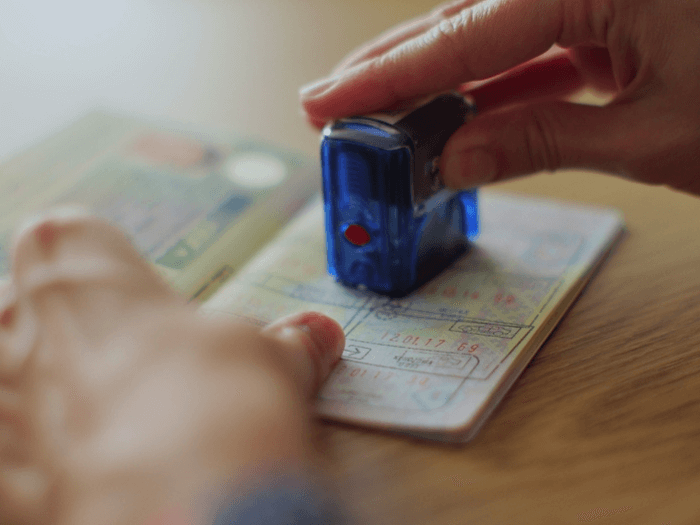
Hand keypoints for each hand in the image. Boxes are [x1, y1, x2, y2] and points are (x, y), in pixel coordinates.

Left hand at [0, 211, 344, 523]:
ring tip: (79, 412)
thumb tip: (319, 335)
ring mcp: (9, 411)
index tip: (122, 286)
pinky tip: (60, 469)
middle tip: (106, 353)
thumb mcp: (268, 364)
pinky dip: (24, 458)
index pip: (62, 233)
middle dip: (52, 320)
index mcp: (91, 284)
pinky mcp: (7, 483)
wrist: (193, 510)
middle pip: (13, 301)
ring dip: (27, 386)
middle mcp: (29, 337)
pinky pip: (4, 456)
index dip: (89, 255)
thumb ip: (285, 345)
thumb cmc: (224, 409)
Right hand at [301, 0, 699, 195]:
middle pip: (468, 20)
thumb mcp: (656, 137)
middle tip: (330, 100)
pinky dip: (498, 92)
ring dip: (440, 81)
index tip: (324, 102)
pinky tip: (454, 122)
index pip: (466, 38)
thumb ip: (542, 142)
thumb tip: (453, 161)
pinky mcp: (618, 19)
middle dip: (396, 66)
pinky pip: (539, 54)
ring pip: (497, 36)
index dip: (388, 79)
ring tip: (377, 113)